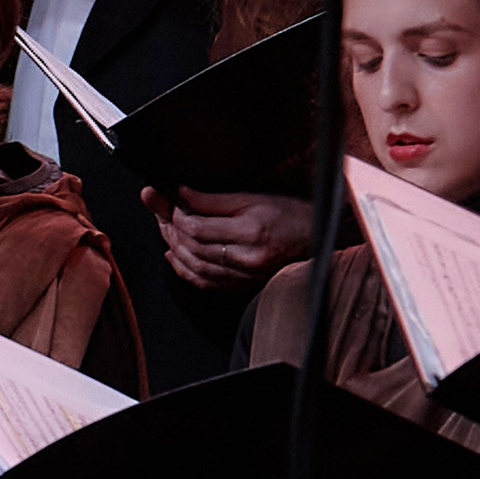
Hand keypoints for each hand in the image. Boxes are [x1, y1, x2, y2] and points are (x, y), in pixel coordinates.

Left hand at [144, 187, 314, 290]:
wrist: (319, 240)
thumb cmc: (290, 215)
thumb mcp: (254, 197)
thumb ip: (214, 199)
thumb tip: (180, 192)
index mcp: (251, 232)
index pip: (197, 228)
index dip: (176, 214)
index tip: (171, 201)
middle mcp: (248, 258)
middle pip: (193, 247)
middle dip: (170, 229)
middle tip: (160, 213)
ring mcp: (246, 276)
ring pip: (195, 267)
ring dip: (174, 249)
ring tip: (166, 231)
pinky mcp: (244, 286)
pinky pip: (206, 283)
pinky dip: (185, 270)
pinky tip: (175, 256)